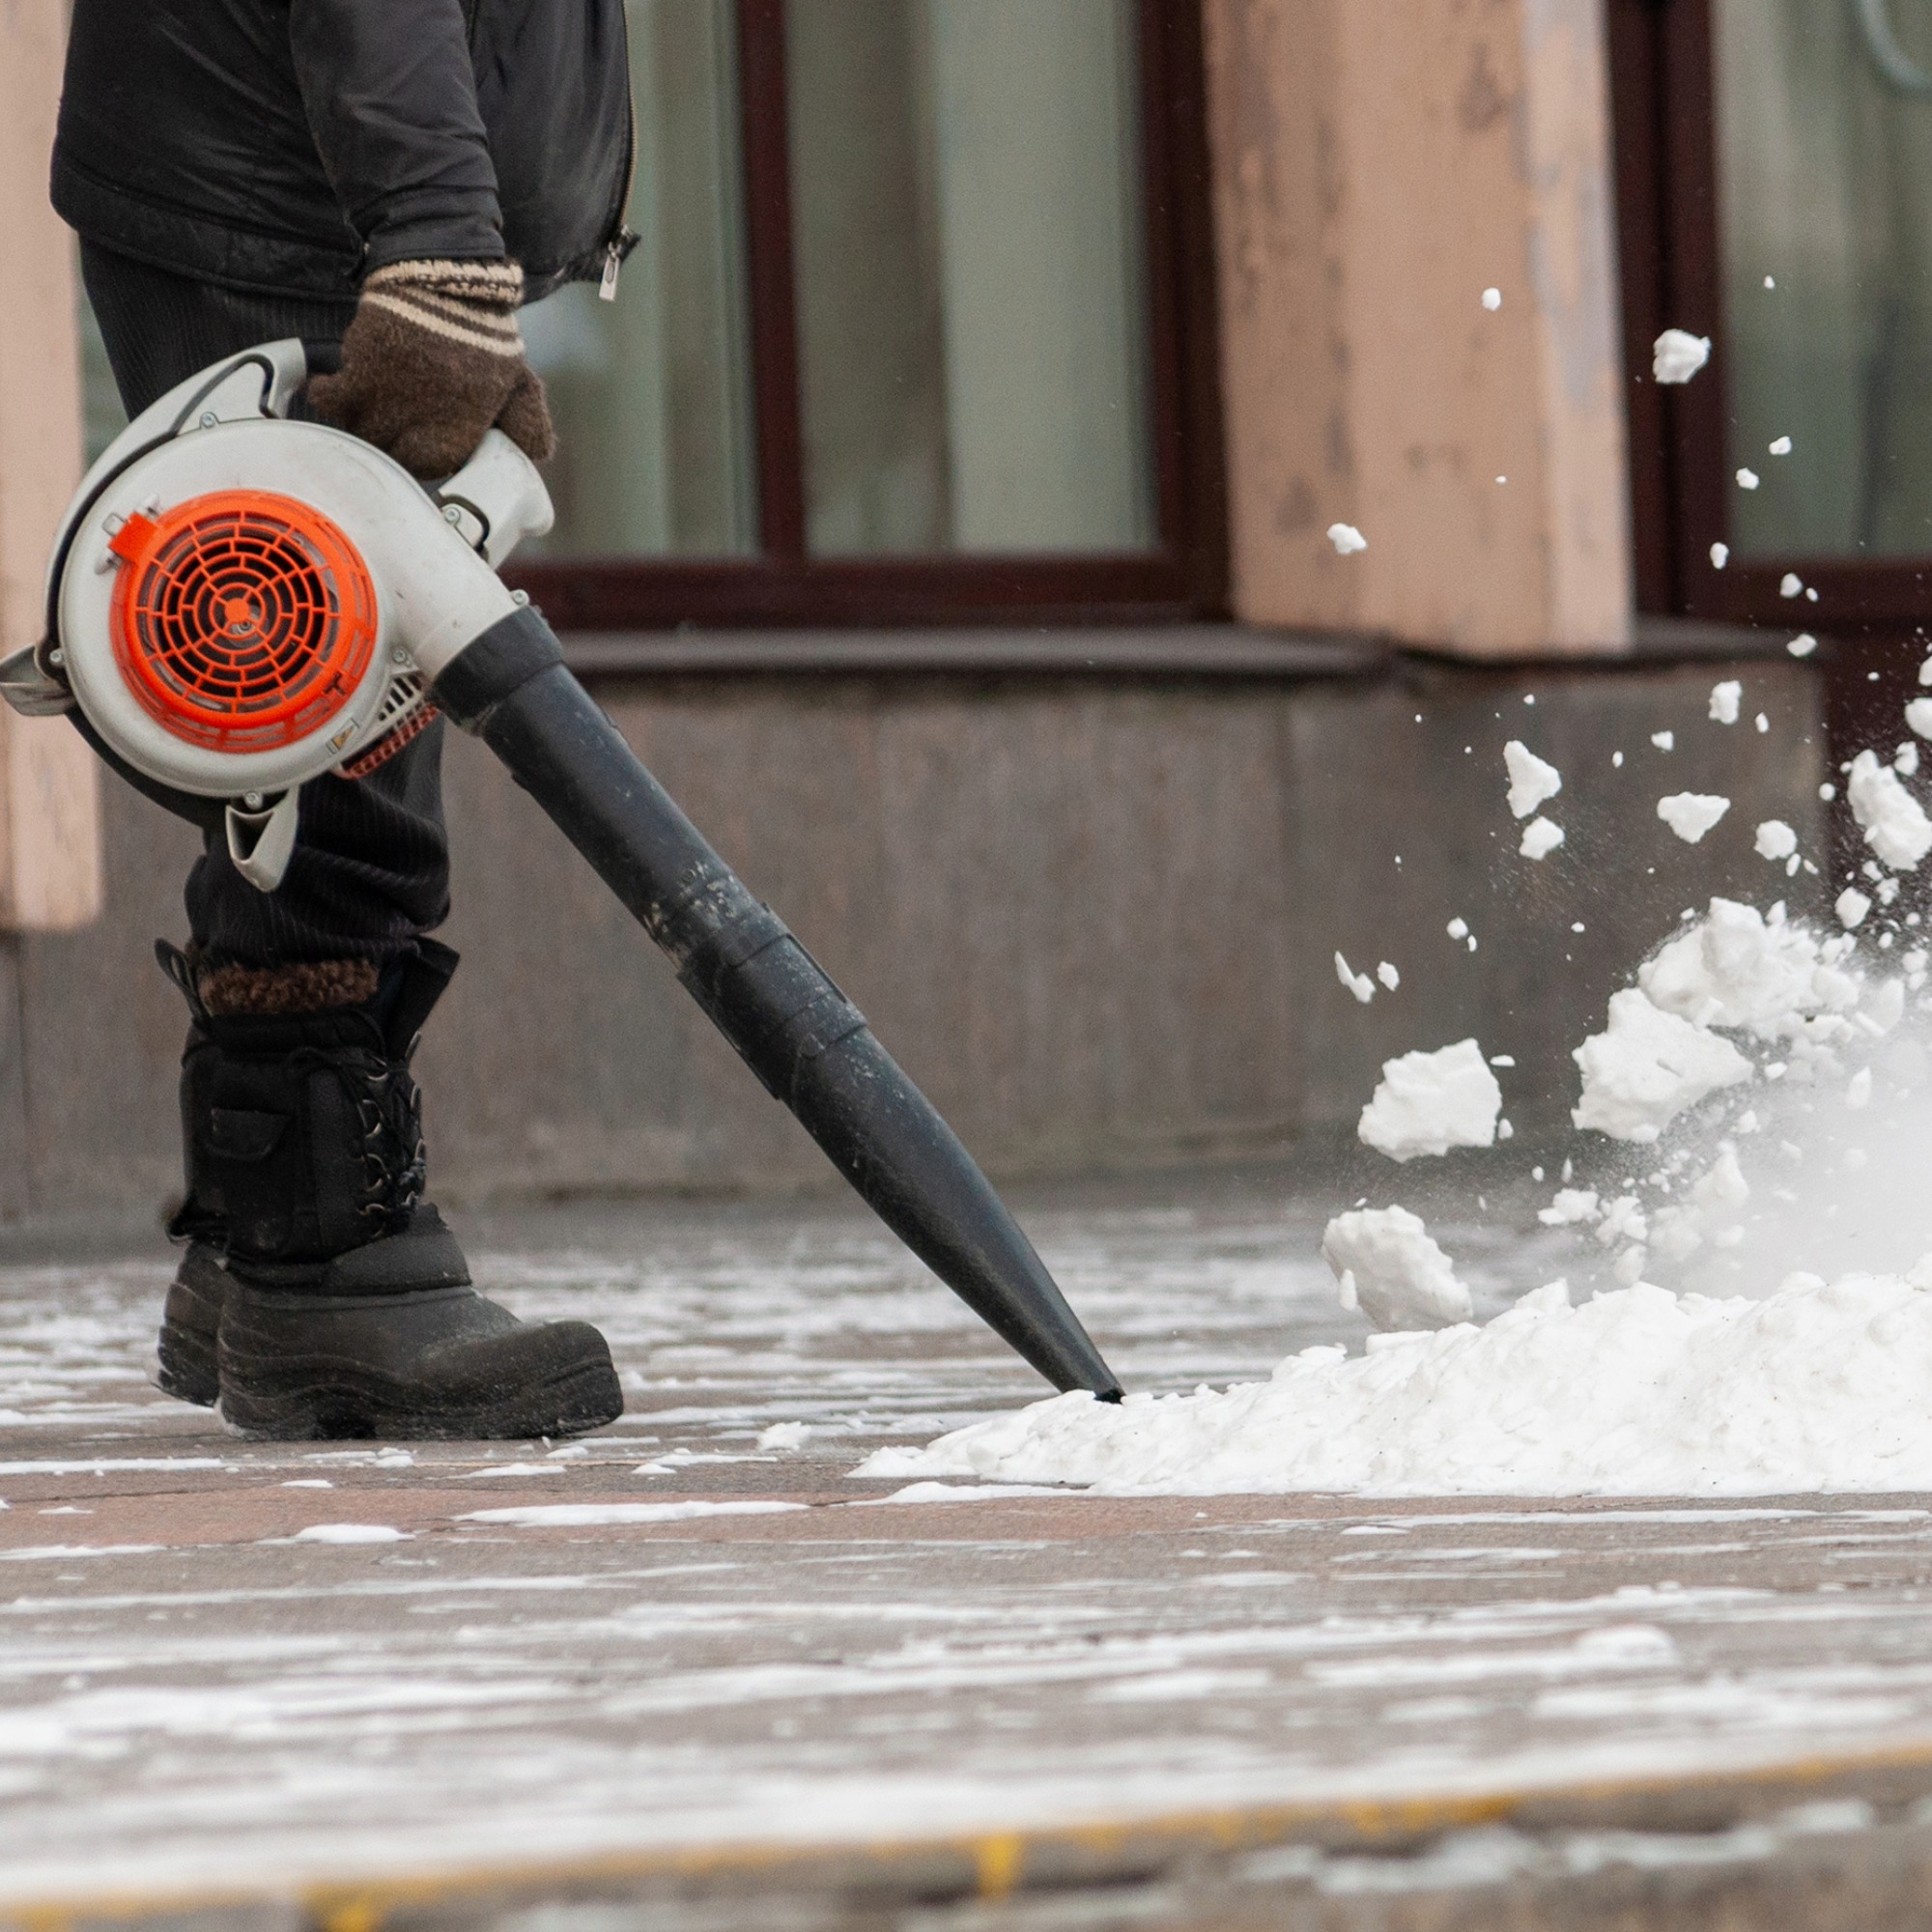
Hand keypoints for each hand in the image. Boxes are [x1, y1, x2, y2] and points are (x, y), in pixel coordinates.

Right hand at [307, 258, 554, 478]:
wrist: (448, 275)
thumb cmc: (484, 331)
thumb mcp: (519, 381)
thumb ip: (528, 423)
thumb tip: (537, 456)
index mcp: (465, 426)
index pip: (432, 465)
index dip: (419, 458)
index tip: (413, 445)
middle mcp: (425, 418)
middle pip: (389, 453)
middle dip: (385, 443)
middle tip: (383, 427)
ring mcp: (390, 394)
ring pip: (358, 430)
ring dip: (355, 422)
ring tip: (359, 409)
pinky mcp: (360, 365)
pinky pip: (331, 397)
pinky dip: (326, 395)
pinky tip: (330, 388)